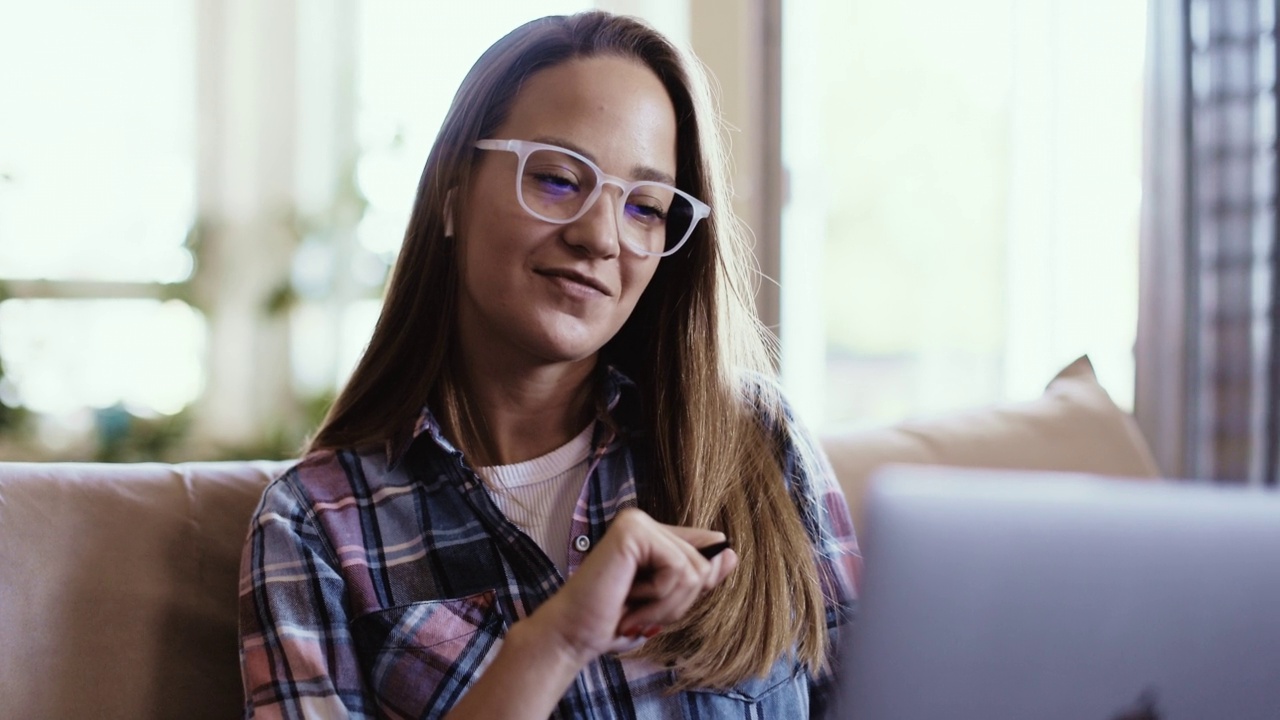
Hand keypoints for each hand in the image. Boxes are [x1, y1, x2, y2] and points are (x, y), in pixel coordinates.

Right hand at [525, 508, 738, 666]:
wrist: (575, 635)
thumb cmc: (616, 621)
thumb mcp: (668, 601)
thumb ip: (698, 576)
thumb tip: (731, 552)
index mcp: (652, 534)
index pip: (705, 549)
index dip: (698, 584)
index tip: (660, 606)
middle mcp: (644, 521)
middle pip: (704, 563)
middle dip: (679, 601)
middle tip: (641, 611)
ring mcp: (636, 522)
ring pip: (694, 569)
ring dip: (667, 604)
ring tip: (634, 608)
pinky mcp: (632, 531)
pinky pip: (678, 569)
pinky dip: (659, 598)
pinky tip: (629, 599)